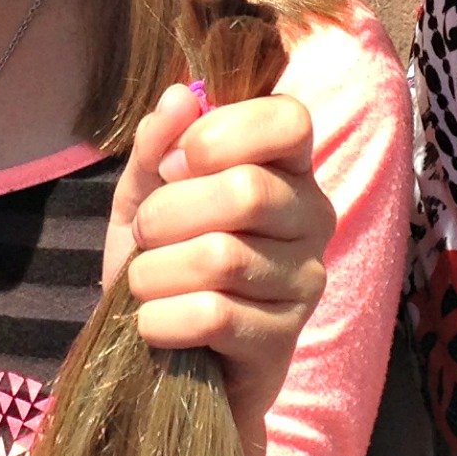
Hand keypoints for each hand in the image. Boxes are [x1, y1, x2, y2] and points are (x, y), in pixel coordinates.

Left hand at [100, 81, 334, 453]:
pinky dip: (162, 320)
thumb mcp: (145, 198)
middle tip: (146, 235)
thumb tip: (178, 97)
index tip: (176, 166)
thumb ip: (157, 147)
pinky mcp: (283, 340)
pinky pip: (214, 316)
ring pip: (221, 258)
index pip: (288, 120)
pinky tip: (153, 325)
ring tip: (144, 284)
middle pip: (246, 191)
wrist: (166, 358)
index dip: (220, 135)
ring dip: (154, 272)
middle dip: (167, 213)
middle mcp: (313, 218)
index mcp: (288, 169)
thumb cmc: (166, 265)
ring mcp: (306, 281)